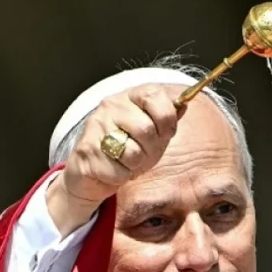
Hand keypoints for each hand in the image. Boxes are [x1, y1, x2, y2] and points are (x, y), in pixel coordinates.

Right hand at [46, 84, 184, 235]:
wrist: (92, 171)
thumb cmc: (129, 148)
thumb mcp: (154, 130)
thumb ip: (169, 116)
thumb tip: (185, 104)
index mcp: (129, 96)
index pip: (153, 94)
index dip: (166, 117)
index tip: (167, 132)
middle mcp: (110, 107)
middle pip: (146, 128)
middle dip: (152, 149)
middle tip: (144, 153)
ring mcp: (95, 127)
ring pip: (132, 152)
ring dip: (136, 164)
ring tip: (129, 161)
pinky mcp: (87, 151)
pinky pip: (118, 171)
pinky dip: (122, 176)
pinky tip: (115, 169)